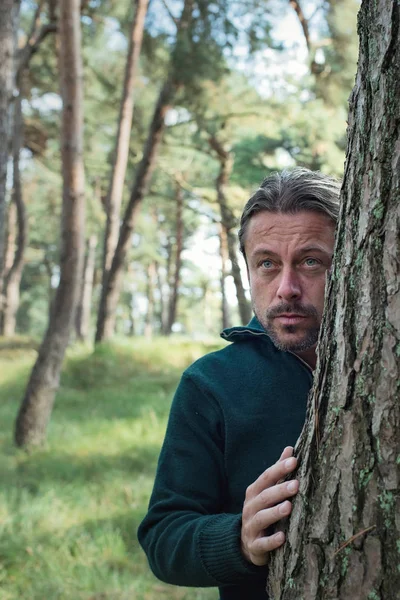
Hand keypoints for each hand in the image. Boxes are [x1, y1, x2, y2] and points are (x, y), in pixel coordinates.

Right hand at [240, 446, 298, 565]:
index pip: (266, 477)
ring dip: (275, 512)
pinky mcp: (254, 546)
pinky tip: (282, 538)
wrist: (247, 542)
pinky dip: (271, 541)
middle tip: (296, 485)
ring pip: (261, 518)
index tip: (295, 461)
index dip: (279, 468)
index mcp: (254, 491)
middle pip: (264, 496)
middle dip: (279, 490)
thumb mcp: (267, 490)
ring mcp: (251, 526)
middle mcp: (250, 507)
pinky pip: (262, 543)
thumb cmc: (262, 510)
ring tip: (289, 507)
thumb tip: (290, 449)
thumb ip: (278, 471)